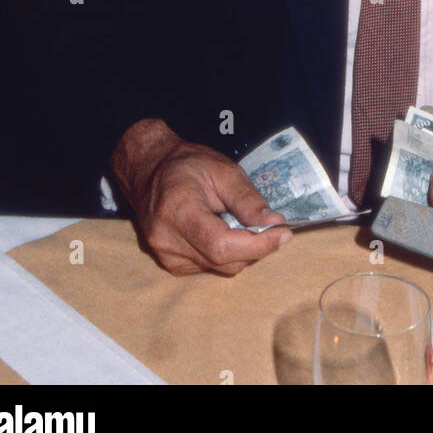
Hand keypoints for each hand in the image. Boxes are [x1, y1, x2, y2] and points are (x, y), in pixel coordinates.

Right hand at [111, 118, 291, 275]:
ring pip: (220, 267)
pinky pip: (209, 267)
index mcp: (178, 210)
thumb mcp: (222, 169)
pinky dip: (226, 253)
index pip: (222, 245)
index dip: (257, 245)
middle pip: (224, 260)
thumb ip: (247, 198)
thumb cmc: (186, 164)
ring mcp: (165, 255)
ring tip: (241, 221)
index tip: (283, 233)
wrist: (149, 170)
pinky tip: (223, 230)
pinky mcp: (170, 263)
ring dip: (241, 250)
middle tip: (273, 225)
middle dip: (255, 246)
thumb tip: (273, 222)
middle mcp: (167, 239)